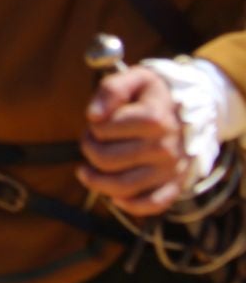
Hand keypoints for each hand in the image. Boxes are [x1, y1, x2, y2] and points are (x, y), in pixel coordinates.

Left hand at [79, 65, 187, 217]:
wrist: (193, 108)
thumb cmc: (154, 94)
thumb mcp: (134, 78)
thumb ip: (110, 90)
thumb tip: (93, 116)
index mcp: (154, 119)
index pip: (102, 131)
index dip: (92, 127)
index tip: (96, 122)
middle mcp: (165, 148)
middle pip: (106, 160)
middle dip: (90, 149)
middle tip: (93, 141)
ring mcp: (171, 169)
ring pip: (123, 187)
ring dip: (97, 180)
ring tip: (89, 169)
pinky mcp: (175, 185)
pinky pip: (151, 204)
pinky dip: (129, 205)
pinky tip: (115, 196)